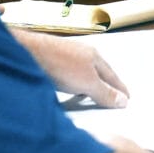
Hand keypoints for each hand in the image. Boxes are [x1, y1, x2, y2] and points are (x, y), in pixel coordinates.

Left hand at [9, 29, 129, 107]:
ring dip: (90, 84)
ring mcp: (66, 55)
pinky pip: (70, 73)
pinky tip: (69, 88)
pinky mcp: (52, 59)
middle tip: (114, 97)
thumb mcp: (86, 83)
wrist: (26, 52)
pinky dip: (76, 82)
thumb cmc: (59, 65)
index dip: (120, 88)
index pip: (112, 75)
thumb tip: (124, 101)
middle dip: (107, 84)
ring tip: (92, 96)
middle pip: (99, 71)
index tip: (127, 98)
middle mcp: (82, 53)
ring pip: (84, 71)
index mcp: (94, 56)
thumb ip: (104, 92)